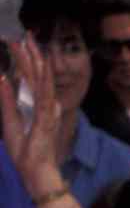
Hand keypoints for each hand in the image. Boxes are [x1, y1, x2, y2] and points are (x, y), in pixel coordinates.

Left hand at [0, 33, 64, 195]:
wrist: (35, 172)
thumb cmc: (25, 153)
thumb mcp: (10, 122)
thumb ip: (8, 100)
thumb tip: (1, 78)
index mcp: (36, 107)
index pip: (30, 80)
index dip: (24, 62)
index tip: (18, 44)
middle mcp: (44, 106)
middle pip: (37, 76)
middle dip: (31, 55)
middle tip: (25, 35)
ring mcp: (47, 112)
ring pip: (41, 81)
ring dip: (36, 61)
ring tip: (30, 44)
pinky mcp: (46, 119)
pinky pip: (44, 95)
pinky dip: (42, 79)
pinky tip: (40, 66)